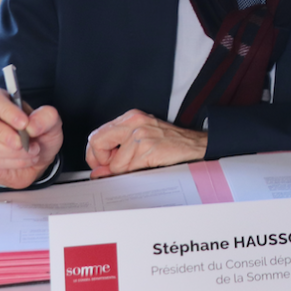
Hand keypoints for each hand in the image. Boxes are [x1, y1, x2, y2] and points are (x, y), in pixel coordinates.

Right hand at [0, 88, 63, 188]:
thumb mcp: (52, 123)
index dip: (6, 110)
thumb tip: (31, 126)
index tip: (24, 123)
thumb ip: (46, 118)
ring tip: (33, 152)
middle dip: (2, 133)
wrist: (39, 159)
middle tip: (22, 143)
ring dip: (12, 152)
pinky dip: (12, 162)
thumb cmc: (40, 135)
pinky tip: (25, 160)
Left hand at [85, 110, 207, 177]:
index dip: (95, 153)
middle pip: (97, 142)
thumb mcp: (140, 140)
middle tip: (110, 166)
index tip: (102, 162)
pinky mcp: (148, 148)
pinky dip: (133, 172)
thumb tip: (97, 171)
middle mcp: (134, 122)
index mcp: (130, 118)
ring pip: (114, 162)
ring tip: (139, 164)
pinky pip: (128, 168)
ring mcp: (141, 135)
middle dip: (100, 160)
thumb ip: (117, 153)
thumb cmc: (170, 141)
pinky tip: (146, 165)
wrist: (195, 144)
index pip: (96, 135)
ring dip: (123, 170)